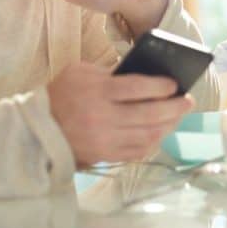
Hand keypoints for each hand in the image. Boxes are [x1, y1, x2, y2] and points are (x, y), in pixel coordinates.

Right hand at [48, 60, 193, 166]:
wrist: (38, 128)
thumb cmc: (62, 94)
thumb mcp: (81, 72)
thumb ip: (110, 73)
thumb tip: (145, 75)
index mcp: (98, 92)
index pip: (139, 88)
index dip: (162, 87)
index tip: (175, 85)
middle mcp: (103, 117)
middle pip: (150, 114)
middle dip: (174, 108)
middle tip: (188, 101)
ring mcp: (105, 140)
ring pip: (148, 136)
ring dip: (168, 126)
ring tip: (177, 117)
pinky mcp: (104, 155)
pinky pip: (137, 152)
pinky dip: (153, 143)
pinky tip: (160, 133)